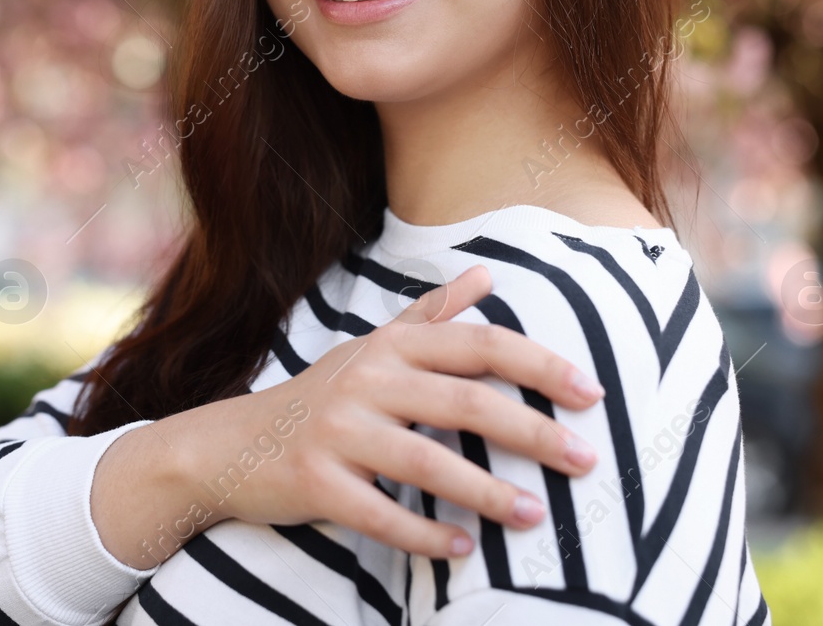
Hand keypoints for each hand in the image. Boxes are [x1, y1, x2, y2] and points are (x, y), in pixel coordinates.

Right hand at [174, 264, 603, 558]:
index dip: (538, 365)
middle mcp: (366, 380)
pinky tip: (464, 548)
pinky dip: (425, 533)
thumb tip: (486, 273)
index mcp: (389, 347)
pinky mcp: (315, 481)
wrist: (232, 444)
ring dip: (487, 491)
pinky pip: (380, 513)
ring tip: (535, 515)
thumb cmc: (321, 396)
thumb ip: (431, 315)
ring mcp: (338, 432)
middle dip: (531, 430)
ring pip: (426, 460)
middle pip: (463, 400)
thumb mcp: (373, 347)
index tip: (590, 392)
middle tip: (585, 459)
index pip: (477, 345)